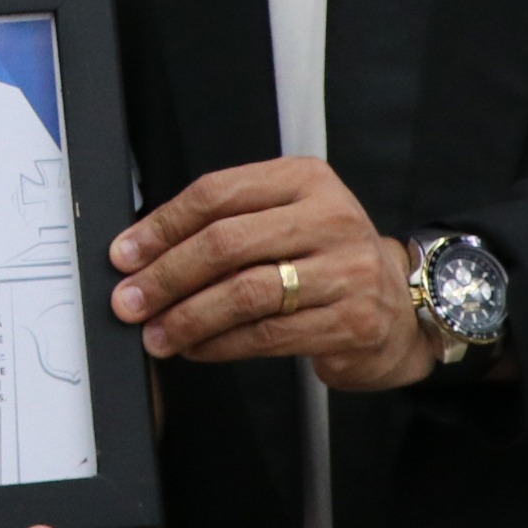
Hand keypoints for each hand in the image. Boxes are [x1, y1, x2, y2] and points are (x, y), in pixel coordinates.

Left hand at [109, 157, 436, 390]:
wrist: (402, 308)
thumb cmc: (328, 261)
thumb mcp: (287, 219)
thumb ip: (227, 225)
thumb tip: (144, 254)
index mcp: (305, 179)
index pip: (216, 194)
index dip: (161, 226)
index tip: (125, 254)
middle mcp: (330, 218)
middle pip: (226, 243)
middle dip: (166, 276)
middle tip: (130, 300)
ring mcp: (345, 270)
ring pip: (244, 293)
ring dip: (188, 318)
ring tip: (157, 333)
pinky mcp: (351, 321)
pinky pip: (267, 335)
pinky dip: (220, 344)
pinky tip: (196, 348)